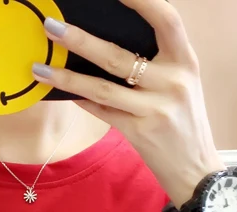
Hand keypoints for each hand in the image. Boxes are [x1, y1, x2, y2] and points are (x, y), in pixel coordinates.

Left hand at [33, 0, 224, 206]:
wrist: (195, 169)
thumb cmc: (184, 123)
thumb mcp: (181, 84)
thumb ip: (158, 62)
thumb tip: (110, 41)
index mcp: (186, 62)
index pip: (167, 19)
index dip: (142, 2)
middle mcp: (172, 82)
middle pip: (118, 55)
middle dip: (80, 40)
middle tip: (52, 26)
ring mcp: (155, 109)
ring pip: (102, 87)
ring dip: (67, 77)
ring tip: (41, 67)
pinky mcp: (139, 132)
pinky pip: (102, 111)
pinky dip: (81, 100)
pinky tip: (61, 92)